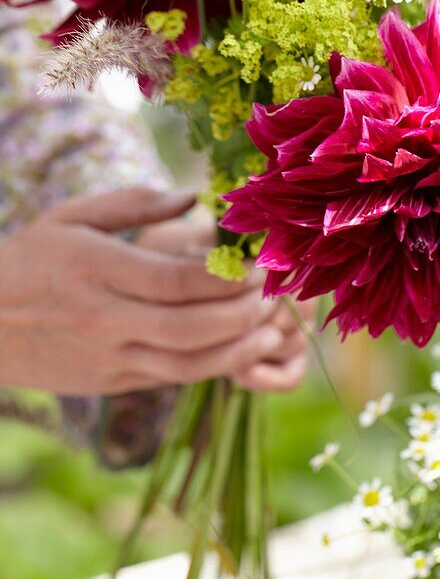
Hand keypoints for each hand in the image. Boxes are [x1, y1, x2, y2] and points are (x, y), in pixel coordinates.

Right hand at [0, 188, 306, 395]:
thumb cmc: (29, 259)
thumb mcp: (71, 217)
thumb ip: (133, 202)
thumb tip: (192, 196)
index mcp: (97, 269)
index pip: (175, 280)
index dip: (225, 277)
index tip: (257, 262)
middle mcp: (104, 318)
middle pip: (189, 327)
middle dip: (241, 314)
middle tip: (271, 294)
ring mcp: (108, 356)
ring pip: (185, 364)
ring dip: (236, 350)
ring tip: (269, 328)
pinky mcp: (111, 382)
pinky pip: (170, 378)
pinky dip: (210, 368)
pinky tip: (237, 349)